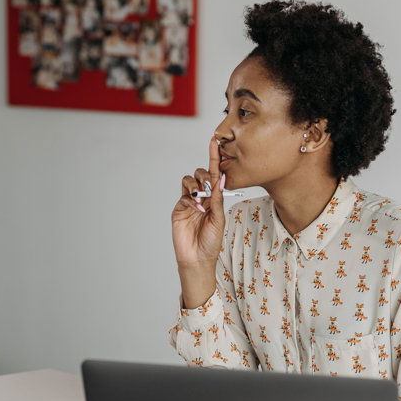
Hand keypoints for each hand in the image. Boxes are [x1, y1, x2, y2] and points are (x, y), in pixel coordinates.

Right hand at [171, 136, 226, 268]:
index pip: (214, 175)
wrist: (197, 258)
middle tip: (209, 188)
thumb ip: (217, 199)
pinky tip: (197, 208)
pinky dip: (191, 198)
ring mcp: (190, 202)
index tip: (214, 142)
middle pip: (200, 174)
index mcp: (214, 198)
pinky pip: (184, 195)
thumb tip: (220, 179)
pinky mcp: (179, 208)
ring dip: (196, 185)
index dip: (214, 158)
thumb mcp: (219, 219)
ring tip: (201, 199)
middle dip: (205, 176)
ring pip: (189, 181)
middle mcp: (202, 197)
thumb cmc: (211, 241)